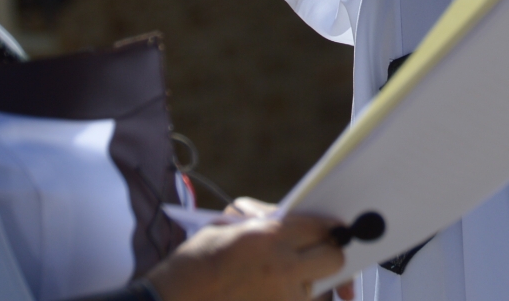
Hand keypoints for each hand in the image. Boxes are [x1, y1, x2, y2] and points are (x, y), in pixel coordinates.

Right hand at [146, 210, 351, 300]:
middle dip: (330, 254)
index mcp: (270, 236)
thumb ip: (265, 218)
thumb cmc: (198, 260)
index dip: (330, 227)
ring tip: (286, 278)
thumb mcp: (230, 223)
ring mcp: (282, 298)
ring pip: (319, 288)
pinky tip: (279, 292)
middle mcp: (282, 268)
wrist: (174, 300)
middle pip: (333, 259)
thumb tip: (292, 216)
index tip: (334, 229)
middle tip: (320, 254)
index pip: (321, 228)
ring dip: (312, 282)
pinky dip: (299, 298)